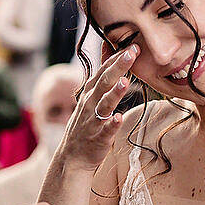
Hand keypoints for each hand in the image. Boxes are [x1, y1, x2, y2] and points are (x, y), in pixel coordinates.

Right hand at [56, 44, 137, 170]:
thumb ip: (102, 78)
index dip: (116, 58)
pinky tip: (118, 118)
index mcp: (90, 94)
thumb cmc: (87, 125)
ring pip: (104, 104)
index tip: (131, 46)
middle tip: (132, 52)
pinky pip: (105, 130)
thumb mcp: (91, 99)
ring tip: (124, 82)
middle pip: (105, 82)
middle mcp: (90, 104)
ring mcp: (93, 121)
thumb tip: (112, 55)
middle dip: (118, 66)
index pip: (103, 71)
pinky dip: (111, 124)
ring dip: (114, 93)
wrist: (72, 158)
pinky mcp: (98, 138)